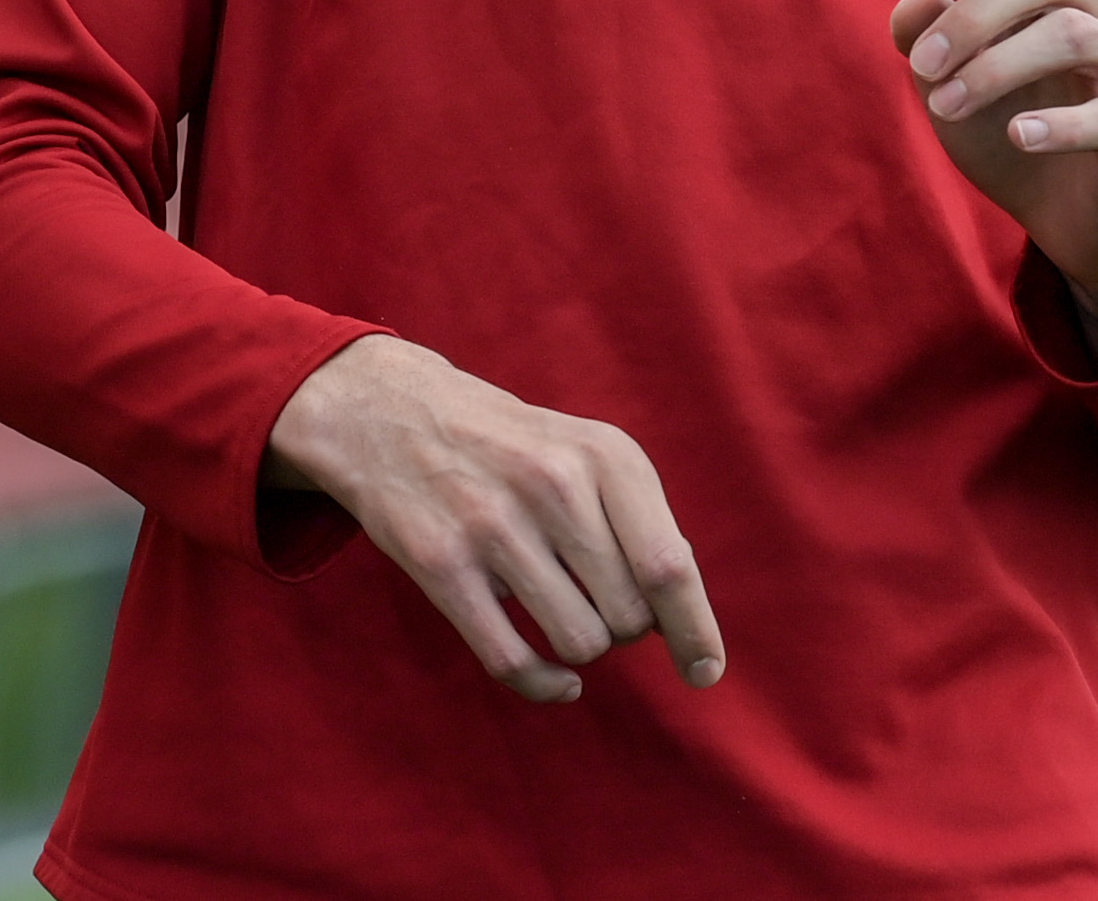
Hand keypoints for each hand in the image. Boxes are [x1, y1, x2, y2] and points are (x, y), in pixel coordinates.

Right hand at [266, 334, 727, 702]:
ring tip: (564, 613)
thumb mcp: (587, 452)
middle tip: (597, 599)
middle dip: (625, 627)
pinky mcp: (441, 564)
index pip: (668, 566)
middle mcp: (554, 486)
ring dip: (582, 648)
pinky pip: (512, 660)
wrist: (392, 413)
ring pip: (579, 642)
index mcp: (605, 454)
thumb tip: (685, 624)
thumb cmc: (514, 447)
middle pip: (629, 616)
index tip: (705, 671)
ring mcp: (493, 525)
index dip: (694, 630)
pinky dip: (543, 684)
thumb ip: (640, 524)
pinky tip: (554, 678)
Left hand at [889, 0, 1097, 362]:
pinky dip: (1062, 123)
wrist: (1064, 218)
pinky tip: (1019, 135)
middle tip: (923, 66)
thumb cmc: (1008, 129)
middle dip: (974, 16)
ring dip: (998, 68)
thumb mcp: (951, 87)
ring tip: (946, 107)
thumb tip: (913, 0)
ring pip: (1073, 34)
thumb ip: (926, 42)